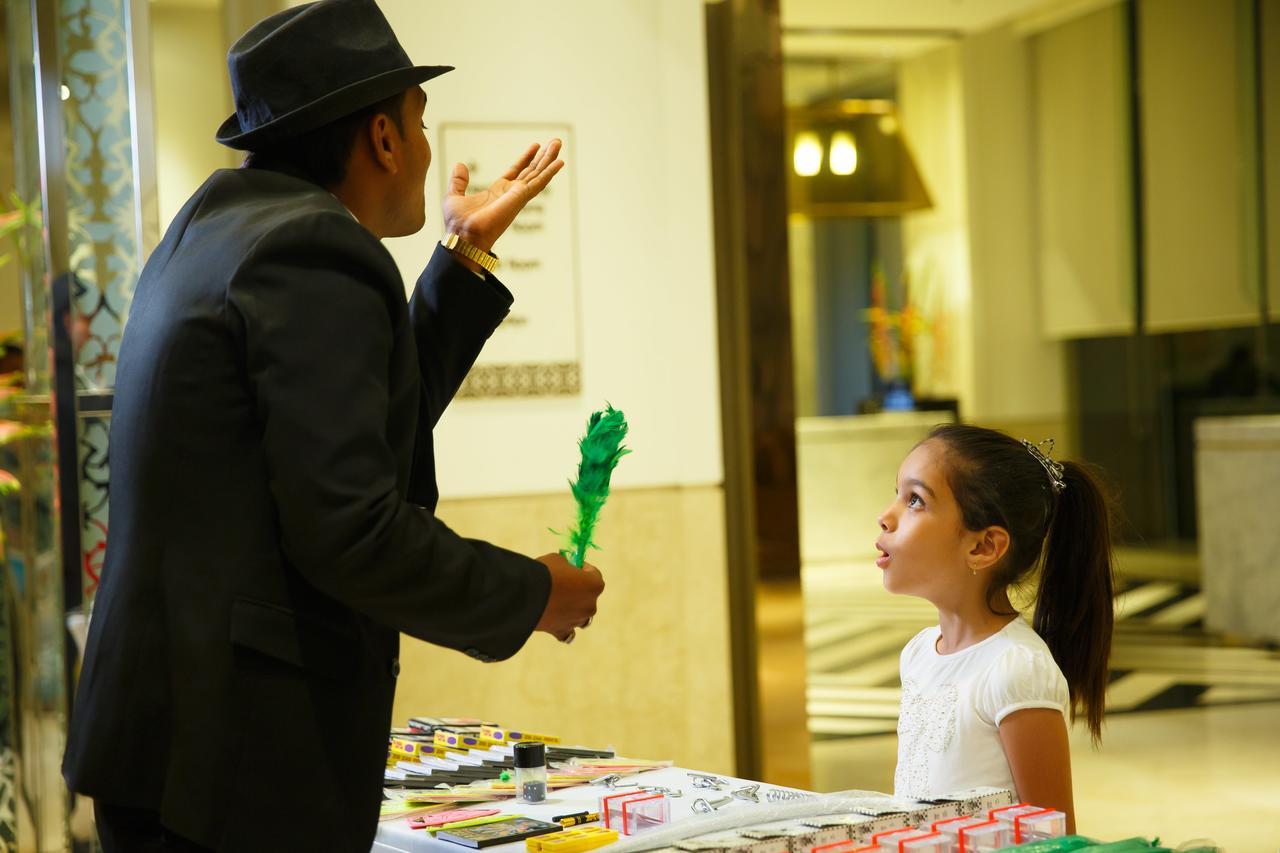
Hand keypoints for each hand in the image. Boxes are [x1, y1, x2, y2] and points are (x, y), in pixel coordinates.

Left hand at [442, 139, 563, 253]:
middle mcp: (511, 194)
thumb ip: (459, 181)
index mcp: (498, 192)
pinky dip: (549, 172)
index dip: (525, 158)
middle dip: (543, 157)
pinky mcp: (520, 198)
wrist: (463, 236)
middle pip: (531, 171)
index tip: (535, 146)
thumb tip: (459, 166)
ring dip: (549, 159)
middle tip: (555, 142)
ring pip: (538, 174)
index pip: (516, 171)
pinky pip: (538, 183)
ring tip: (558, 143)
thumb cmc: (459, 224)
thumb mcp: (454, 196)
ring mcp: (518, 196)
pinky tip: (560, 163)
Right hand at [534, 553, 602, 643]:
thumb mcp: (558, 560)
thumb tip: (564, 571)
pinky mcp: (561, 631)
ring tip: (559, 603)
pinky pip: (567, 633)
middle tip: (562, 583)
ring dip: (574, 610)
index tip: (573, 565)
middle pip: (588, 597)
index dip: (583, 568)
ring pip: (581, 616)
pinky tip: (556, 622)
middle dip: (578, 590)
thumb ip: (566, 566)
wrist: (525, 594)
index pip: (594, 574)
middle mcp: (590, 605)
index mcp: (594, 585)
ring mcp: (577, 620)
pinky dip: (563, 627)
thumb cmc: (545, 572)